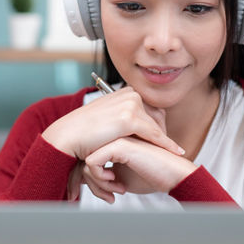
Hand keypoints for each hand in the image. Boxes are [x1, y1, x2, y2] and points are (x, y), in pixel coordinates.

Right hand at [42, 86, 183, 161]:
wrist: (68, 137)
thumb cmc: (84, 132)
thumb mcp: (107, 118)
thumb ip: (122, 116)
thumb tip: (135, 124)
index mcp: (124, 91)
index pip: (151, 108)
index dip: (157, 125)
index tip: (162, 140)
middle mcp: (129, 93)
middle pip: (158, 115)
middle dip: (162, 132)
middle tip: (169, 148)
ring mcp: (130, 104)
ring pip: (156, 126)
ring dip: (163, 140)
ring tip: (172, 152)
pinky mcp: (130, 118)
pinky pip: (155, 134)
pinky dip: (166, 144)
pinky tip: (175, 151)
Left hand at [82, 137, 197, 203]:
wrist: (174, 174)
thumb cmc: (152, 175)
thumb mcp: (122, 176)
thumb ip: (105, 172)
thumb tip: (83, 179)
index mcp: (114, 140)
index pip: (90, 158)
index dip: (91, 180)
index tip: (105, 194)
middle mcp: (113, 136)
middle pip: (85, 160)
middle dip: (91, 184)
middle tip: (107, 197)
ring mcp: (115, 137)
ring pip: (86, 161)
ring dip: (97, 184)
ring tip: (113, 193)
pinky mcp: (118, 144)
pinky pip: (91, 163)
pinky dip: (99, 179)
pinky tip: (116, 184)